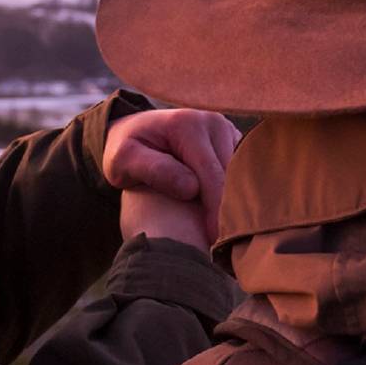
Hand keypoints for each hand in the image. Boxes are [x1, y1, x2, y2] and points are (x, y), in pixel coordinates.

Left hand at [104, 108, 240, 242]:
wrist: (133, 131)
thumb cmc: (126, 150)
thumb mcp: (125, 161)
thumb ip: (154, 171)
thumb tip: (191, 188)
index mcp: (188, 125)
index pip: (211, 174)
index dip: (214, 209)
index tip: (212, 238)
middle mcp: (212, 122)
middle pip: (231, 175)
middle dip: (226, 209)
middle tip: (219, 241)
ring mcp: (225, 129)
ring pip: (240, 175)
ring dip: (232, 202)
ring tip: (220, 231)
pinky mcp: (232, 139)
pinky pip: (241, 171)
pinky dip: (233, 192)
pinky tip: (222, 214)